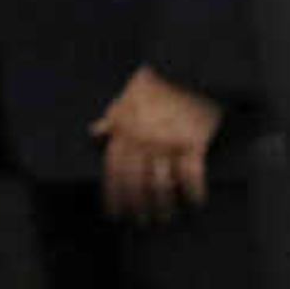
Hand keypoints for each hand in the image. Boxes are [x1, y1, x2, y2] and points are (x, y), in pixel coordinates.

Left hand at [90, 66, 223, 222]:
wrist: (188, 66)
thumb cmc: (158, 81)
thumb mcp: (126, 96)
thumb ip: (112, 118)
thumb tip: (94, 132)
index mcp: (123, 130)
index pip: (114, 172)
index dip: (114, 196)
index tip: (115, 213)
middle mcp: (142, 140)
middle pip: (135, 183)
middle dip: (136, 207)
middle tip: (141, 222)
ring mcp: (167, 142)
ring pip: (160, 184)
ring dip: (162, 206)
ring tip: (163, 217)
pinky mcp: (193, 141)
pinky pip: (191, 175)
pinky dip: (193, 192)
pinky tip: (195, 202)